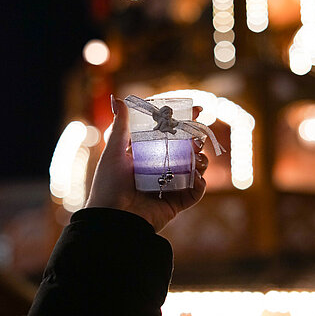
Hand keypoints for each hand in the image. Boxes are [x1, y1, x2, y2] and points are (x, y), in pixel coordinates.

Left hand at [85, 95, 208, 231]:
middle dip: (197, 141)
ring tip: (198, 159)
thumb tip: (117, 99)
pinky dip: (200, 185)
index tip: (197, 109)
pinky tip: (198, 179)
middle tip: (198, 138)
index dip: (184, 122)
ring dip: (201, 161)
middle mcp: (161, 168)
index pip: (170, 134)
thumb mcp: (114, 152)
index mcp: (148, 154)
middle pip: (187, 150)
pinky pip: (195, 192)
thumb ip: (120, 126)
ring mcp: (171, 185)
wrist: (112, 218)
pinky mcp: (176, 202)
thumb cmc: (109, 184)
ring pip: (195, 168)